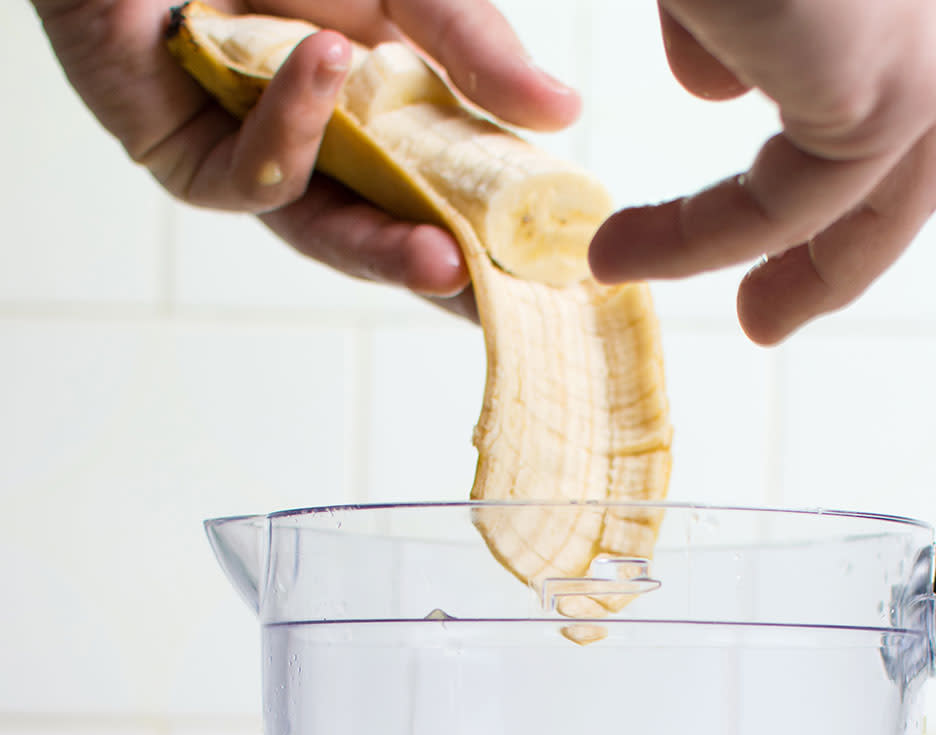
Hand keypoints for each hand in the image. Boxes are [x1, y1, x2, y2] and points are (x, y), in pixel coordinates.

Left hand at [29, 0, 580, 312]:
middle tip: (500, 307)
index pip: (448, 195)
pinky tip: (327, 60)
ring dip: (387, 247)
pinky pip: (258, 176)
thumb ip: (475, 50)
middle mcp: (330, 153)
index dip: (494, 239)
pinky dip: (295, 120)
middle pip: (393, 238)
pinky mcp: (194, 165)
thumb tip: (564, 112)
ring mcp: (264, 165)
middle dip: (446, 277)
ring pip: (328, 235)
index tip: (551, 275)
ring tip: (446, 259)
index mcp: (387, 118)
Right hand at [588, 0, 935, 343]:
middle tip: (766, 318)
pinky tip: (626, 248)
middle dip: (838, 247)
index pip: (896, 85)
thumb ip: (719, 14)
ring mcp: (929, 27)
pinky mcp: (890, 79)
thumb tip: (715, 84)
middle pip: (914, 155)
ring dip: (764, 255)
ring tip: (655, 277)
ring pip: (864, 187)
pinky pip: (801, 196)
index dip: (839, 167)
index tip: (763, 229)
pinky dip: (711, 236)